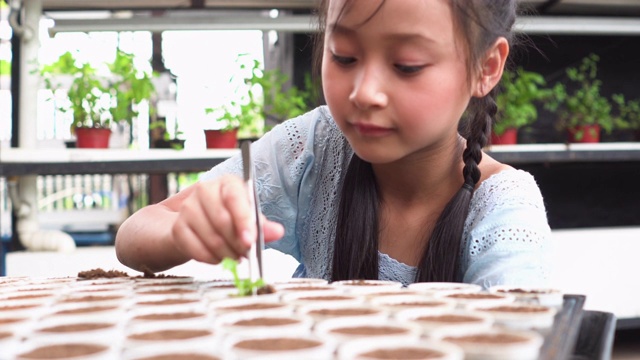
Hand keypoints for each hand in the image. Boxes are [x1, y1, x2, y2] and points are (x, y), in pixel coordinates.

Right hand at [169, 175, 284, 263]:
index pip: (235, 199)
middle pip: (222, 220)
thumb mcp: (248, 218)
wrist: (196, 225)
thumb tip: (277, 232)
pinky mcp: (178, 228)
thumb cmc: (228, 218)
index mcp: (227, 184)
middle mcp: (205, 190)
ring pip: (211, 238)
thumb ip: (262, 226)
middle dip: (238, 243)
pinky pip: (197, 250)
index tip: (251, 241)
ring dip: (227, 254)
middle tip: (247, 254)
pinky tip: (219, 258)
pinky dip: (212, 259)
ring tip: (236, 257)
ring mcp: (188, 208)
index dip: (244, 221)